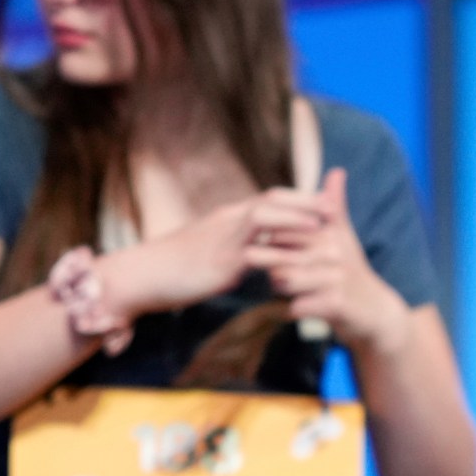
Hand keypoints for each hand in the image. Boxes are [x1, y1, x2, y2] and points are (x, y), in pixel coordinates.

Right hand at [100, 193, 315, 317]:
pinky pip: (255, 254)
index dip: (295, 199)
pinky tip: (298, 261)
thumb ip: (228, 248)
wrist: (141, 276)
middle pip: (271, 200)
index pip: (266, 199)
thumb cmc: (170, 268)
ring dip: (297, 218)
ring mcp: (223, 240)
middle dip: (304, 201)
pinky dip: (278, 254)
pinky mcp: (219, 263)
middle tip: (334, 205)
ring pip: (265, 218)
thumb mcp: (204, 252)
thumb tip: (246, 256)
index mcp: (226, 218)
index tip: (320, 202)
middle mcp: (227, 222)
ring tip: (325, 223)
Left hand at [246, 169, 412, 356]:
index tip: (265, 245)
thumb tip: (337, 170)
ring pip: (285, 280)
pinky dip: (292, 309)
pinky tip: (298, 308)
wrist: (374, 311)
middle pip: (282, 254)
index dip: (271, 240)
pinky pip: (296, 306)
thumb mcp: (344, 237)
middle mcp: (333, 252)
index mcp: (329, 234)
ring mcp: (335, 278)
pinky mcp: (336, 304)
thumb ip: (335, 206)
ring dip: (280, 287)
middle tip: (272, 270)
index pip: (285, 230)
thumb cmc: (352, 271)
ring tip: (287, 287)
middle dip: (270, 264)